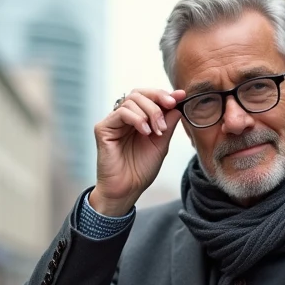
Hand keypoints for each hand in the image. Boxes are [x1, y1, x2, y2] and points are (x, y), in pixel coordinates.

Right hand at [91, 88, 185, 215]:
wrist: (127, 190)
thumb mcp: (161, 144)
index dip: (164, 94)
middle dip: (158, 99)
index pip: (148, 97)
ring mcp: (113, 122)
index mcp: (137, 120)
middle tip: (171, 108)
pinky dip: (137, 119)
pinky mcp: (103, 128)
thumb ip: (168, 123)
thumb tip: (178, 102)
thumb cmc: (141, 170)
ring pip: (131, 100)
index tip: (181, 96)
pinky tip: (145, 132)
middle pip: (139, 93)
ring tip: (157, 131)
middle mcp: (124, 118)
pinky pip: (121, 112)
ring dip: (150, 112)